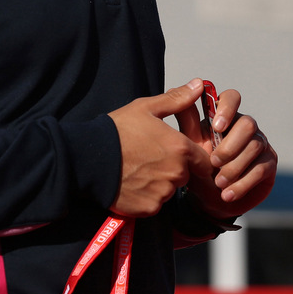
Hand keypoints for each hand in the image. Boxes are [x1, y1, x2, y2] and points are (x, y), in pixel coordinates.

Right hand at [106, 81, 209, 217]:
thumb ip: (177, 100)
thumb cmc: (117, 132)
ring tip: (138, 170)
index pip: (203, 160)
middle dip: (173, 169)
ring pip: (169, 190)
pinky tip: (132, 184)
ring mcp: (162, 193)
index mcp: (180, 149)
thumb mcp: (146, 108)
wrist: (88, 159)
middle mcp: (176, 173)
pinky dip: (147, 197)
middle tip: (150, 159)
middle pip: (185, 175)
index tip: (178, 154)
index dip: (193, 157)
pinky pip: (155, 203)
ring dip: (160, 183)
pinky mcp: (148, 208)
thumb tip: (199, 85)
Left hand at [177, 85, 277, 219]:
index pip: (232, 97)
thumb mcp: (189, 146)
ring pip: (255, 146)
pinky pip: (261, 168)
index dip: (227, 108)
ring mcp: (260, 143)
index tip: (217, 127)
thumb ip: (186, 120)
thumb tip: (180, 90)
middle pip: (248, 124)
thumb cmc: (199, 167)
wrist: (209, 200)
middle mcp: (245, 126)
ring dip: (234, 168)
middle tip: (213, 163)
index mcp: (225, 117)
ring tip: (218, 183)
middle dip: (230, 146)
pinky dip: (242, 184)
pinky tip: (227, 194)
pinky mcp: (269, 163)